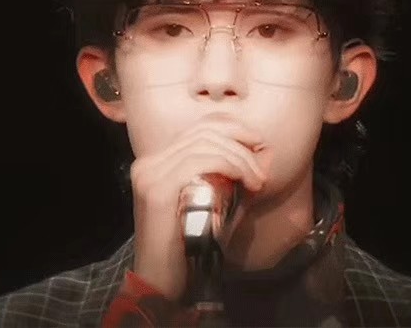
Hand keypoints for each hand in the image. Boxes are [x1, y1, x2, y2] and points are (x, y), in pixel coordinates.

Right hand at [128, 113, 269, 300]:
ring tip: (257, 180)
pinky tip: (247, 181)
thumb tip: (259, 161)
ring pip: (204, 144)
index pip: (198, 128)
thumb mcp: (207, 204)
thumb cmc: (189, 246)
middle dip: (241, 144)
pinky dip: (230, 166)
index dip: (233, 128)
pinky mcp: (156, 189)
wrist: (159, 282)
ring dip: (240, 159)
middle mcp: (149, 163)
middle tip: (261, 169)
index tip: (258, 144)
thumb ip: (224, 179)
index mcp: (157, 163)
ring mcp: (150, 174)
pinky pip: (199, 161)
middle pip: (203, 132)